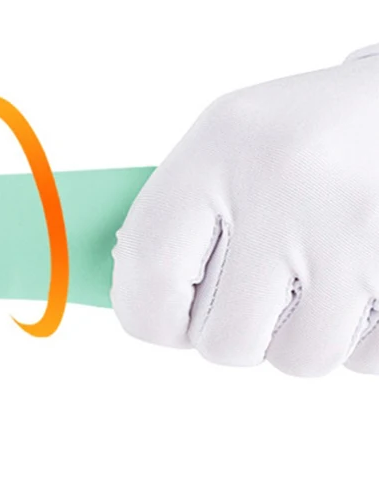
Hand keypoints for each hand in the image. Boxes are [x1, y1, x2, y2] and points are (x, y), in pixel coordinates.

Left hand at [112, 44, 378, 376]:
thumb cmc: (314, 136)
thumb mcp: (235, 142)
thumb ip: (181, 220)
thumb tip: (140, 309)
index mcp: (224, 145)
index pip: (147, 268)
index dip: (149, 314)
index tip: (165, 321)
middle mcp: (285, 183)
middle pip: (222, 339)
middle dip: (237, 328)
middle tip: (261, 285)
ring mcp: (358, 228)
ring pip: (297, 359)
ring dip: (303, 335)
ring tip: (322, 276)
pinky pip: (364, 361)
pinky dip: (361, 336)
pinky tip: (364, 278)